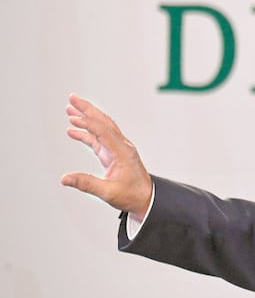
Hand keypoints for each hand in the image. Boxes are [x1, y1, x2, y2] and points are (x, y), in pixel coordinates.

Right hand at [61, 94, 153, 219]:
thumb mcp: (108, 192)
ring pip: (101, 127)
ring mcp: (118, 149)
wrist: (146, 199)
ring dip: (86, 117)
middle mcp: (122, 146)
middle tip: (72, 98)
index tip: (73, 118)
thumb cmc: (132, 195)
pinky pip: (98, 139)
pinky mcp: (114, 154)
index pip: (104, 132)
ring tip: (70, 109)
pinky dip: (86, 133)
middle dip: (88, 109)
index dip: (88, 124)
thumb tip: (65, 178)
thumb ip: (86, 184)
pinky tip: (73, 130)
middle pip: (103, 122)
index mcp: (123, 152)